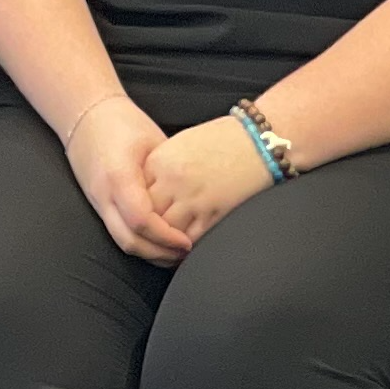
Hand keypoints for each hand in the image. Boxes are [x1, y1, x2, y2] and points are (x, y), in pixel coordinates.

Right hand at [56, 93, 189, 266]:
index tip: (187, 241)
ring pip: (122, 242)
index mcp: (118, 175)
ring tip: (173, 252)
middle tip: (185, 252)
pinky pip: (117, 232)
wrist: (84, 112)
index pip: (141, 221)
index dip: (166, 237)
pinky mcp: (97, 204)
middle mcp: (104, 193)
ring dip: (149, 253)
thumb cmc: (120, 121)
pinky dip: (138, 242)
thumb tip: (194, 200)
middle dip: (160, 254)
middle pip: (130, 241)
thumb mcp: (153, 141)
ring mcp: (97, 201)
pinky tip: (156, 241)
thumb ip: (168, 174)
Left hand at [140, 114, 279, 241]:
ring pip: (165, 231)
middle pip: (145, 213)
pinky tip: (182, 248)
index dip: (132, 204)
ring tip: (162, 247)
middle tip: (144, 235)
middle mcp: (172, 181)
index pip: (133, 191)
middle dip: (145, 225)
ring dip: (163, 240)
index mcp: (159, 160)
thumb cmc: (220, 140)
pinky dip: (184, 246)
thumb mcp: (179, 145)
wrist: (256, 140)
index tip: (133, 213)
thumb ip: (159, 167)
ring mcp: (192, 199)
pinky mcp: (213, 214)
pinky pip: (191, 238)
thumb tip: (146, 189)